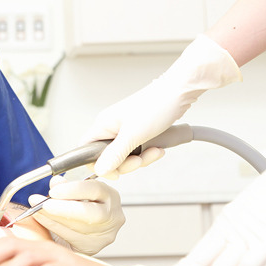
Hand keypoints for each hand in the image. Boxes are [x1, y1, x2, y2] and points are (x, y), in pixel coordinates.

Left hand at [28, 175, 124, 255]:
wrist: (84, 229)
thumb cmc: (81, 207)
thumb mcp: (74, 192)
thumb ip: (66, 186)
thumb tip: (56, 182)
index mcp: (110, 196)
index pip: (95, 189)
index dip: (73, 189)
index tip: (54, 190)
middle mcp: (113, 217)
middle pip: (91, 213)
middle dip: (63, 208)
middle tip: (44, 204)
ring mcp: (105, 235)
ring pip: (78, 228)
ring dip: (53, 219)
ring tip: (37, 211)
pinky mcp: (93, 248)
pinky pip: (71, 239)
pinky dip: (54, 228)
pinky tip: (43, 221)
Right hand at [85, 34, 240, 177]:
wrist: (178, 93)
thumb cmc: (156, 105)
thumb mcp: (133, 135)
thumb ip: (115, 154)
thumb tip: (100, 169)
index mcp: (103, 124)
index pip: (86, 150)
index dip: (98, 165)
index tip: (116, 172)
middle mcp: (111, 127)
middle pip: (108, 157)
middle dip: (127, 162)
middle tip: (140, 159)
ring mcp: (124, 129)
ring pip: (125, 155)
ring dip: (142, 158)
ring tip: (155, 149)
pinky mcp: (137, 131)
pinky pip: (137, 149)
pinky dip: (147, 152)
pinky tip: (158, 147)